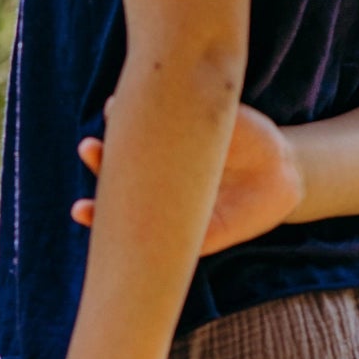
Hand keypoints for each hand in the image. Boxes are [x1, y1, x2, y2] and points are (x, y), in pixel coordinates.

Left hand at [74, 100, 304, 255]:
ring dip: (124, 120)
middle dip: (101, 158)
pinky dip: (166, 94)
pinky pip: (180, 102)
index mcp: (152, 201)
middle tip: (88, 150)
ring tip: (111, 112)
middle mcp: (158, 169)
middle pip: (120, 163)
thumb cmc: (236, 217)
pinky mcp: (203, 115)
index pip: (114, 206)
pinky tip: (152, 88)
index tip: (79, 210)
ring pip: (143, 130)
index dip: (94, 210)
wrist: (279, 183)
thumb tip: (147, 271)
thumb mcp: (207, 235)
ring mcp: (177, 140)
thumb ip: (177, 242)